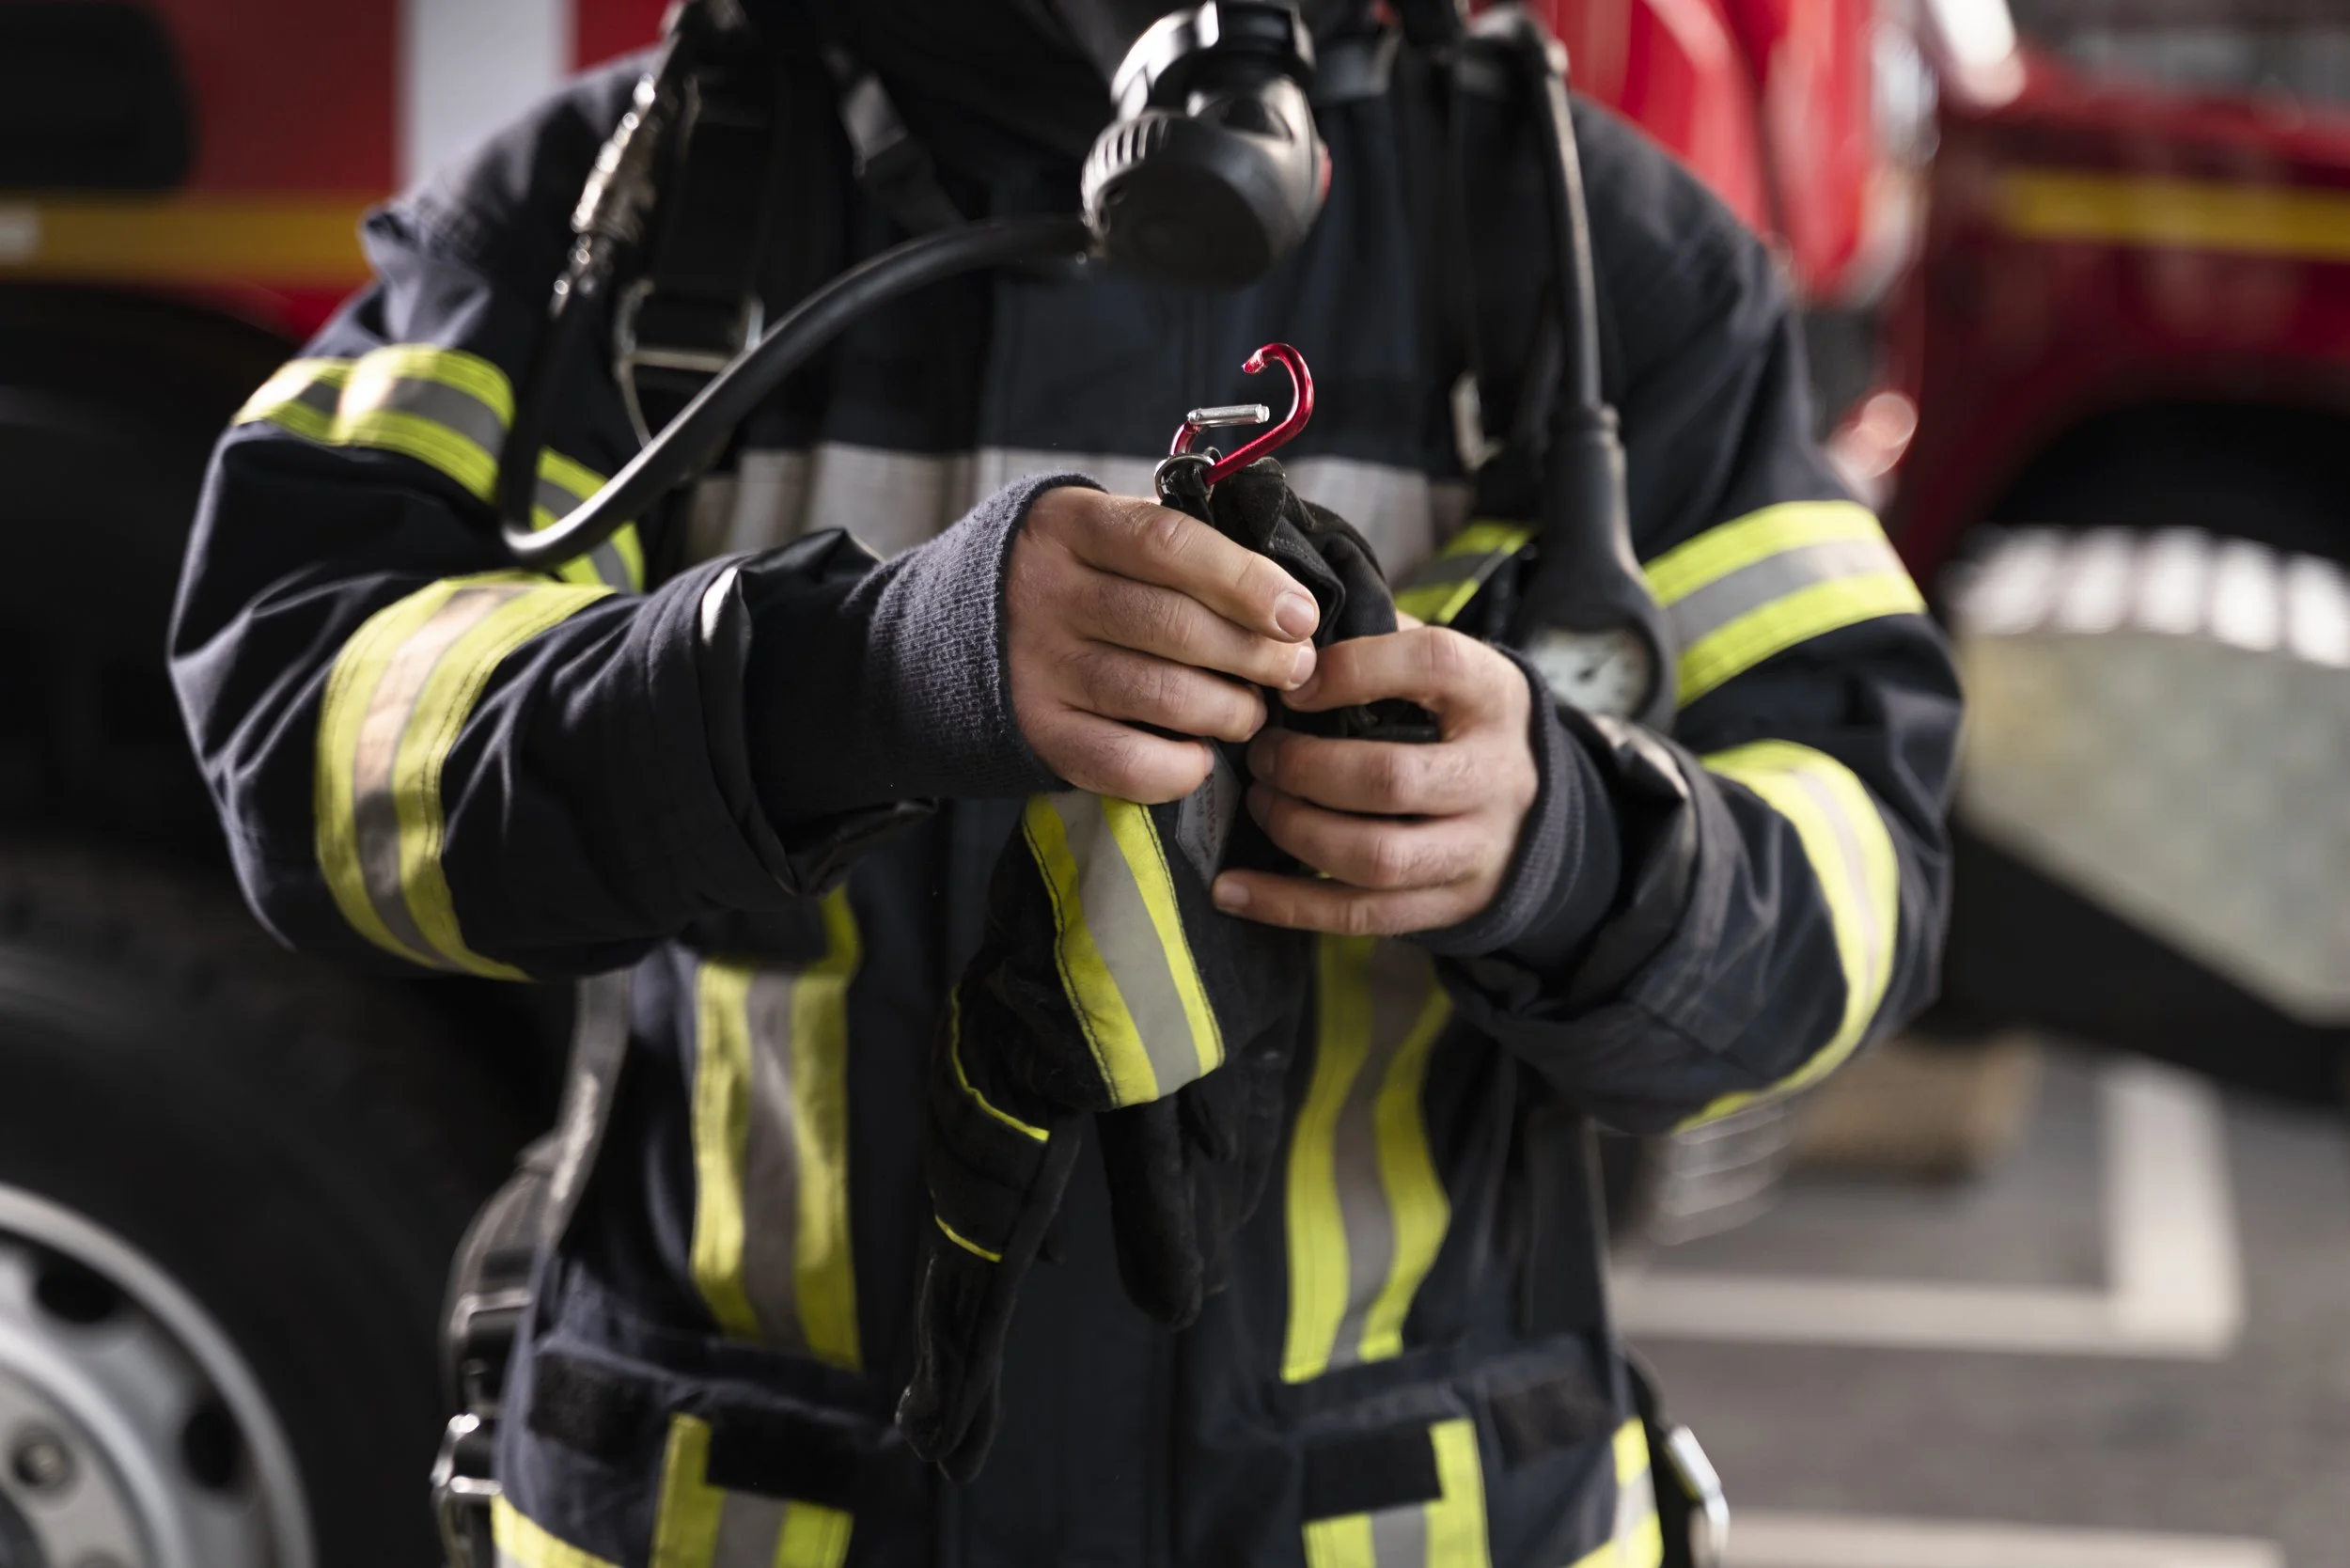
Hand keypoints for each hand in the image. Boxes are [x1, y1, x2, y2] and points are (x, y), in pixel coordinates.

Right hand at [1008, 486, 1320, 802]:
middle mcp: (1046, 593)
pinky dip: (1179, 767)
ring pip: (1160, 696)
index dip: (1246, 581)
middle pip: (1174, 626)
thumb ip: (1178, 546)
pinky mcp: (1036, 731)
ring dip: (1230, 711)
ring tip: (1253, 712)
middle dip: (1255, 654)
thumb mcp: (1103, 533)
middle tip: (1295, 670)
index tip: (1300, 615)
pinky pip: (1125, 762)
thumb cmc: (1071, 578)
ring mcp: (1036, 666)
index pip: (1170, 544)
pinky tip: (1200, 755)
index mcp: (1071, 524)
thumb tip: (1285, 595)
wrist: (956, 635)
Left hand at [1212, 627, 1537, 934]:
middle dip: (1306, 768)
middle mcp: (1496, 776)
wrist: (1535, 812)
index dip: (1354, 670)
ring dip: (1297, 831)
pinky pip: (1361, 914)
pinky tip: (1233, 888)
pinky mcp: (1451, 905)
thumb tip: (1286, 642)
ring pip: (1376, 857)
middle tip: (1263, 755)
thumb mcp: (1446, 673)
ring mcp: (1477, 850)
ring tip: (1260, 802)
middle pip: (1392, 779)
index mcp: (1494, 696)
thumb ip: (1379, 646)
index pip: (1433, 666)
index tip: (1293, 686)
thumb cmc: (1459, 722)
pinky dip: (1287, 905)